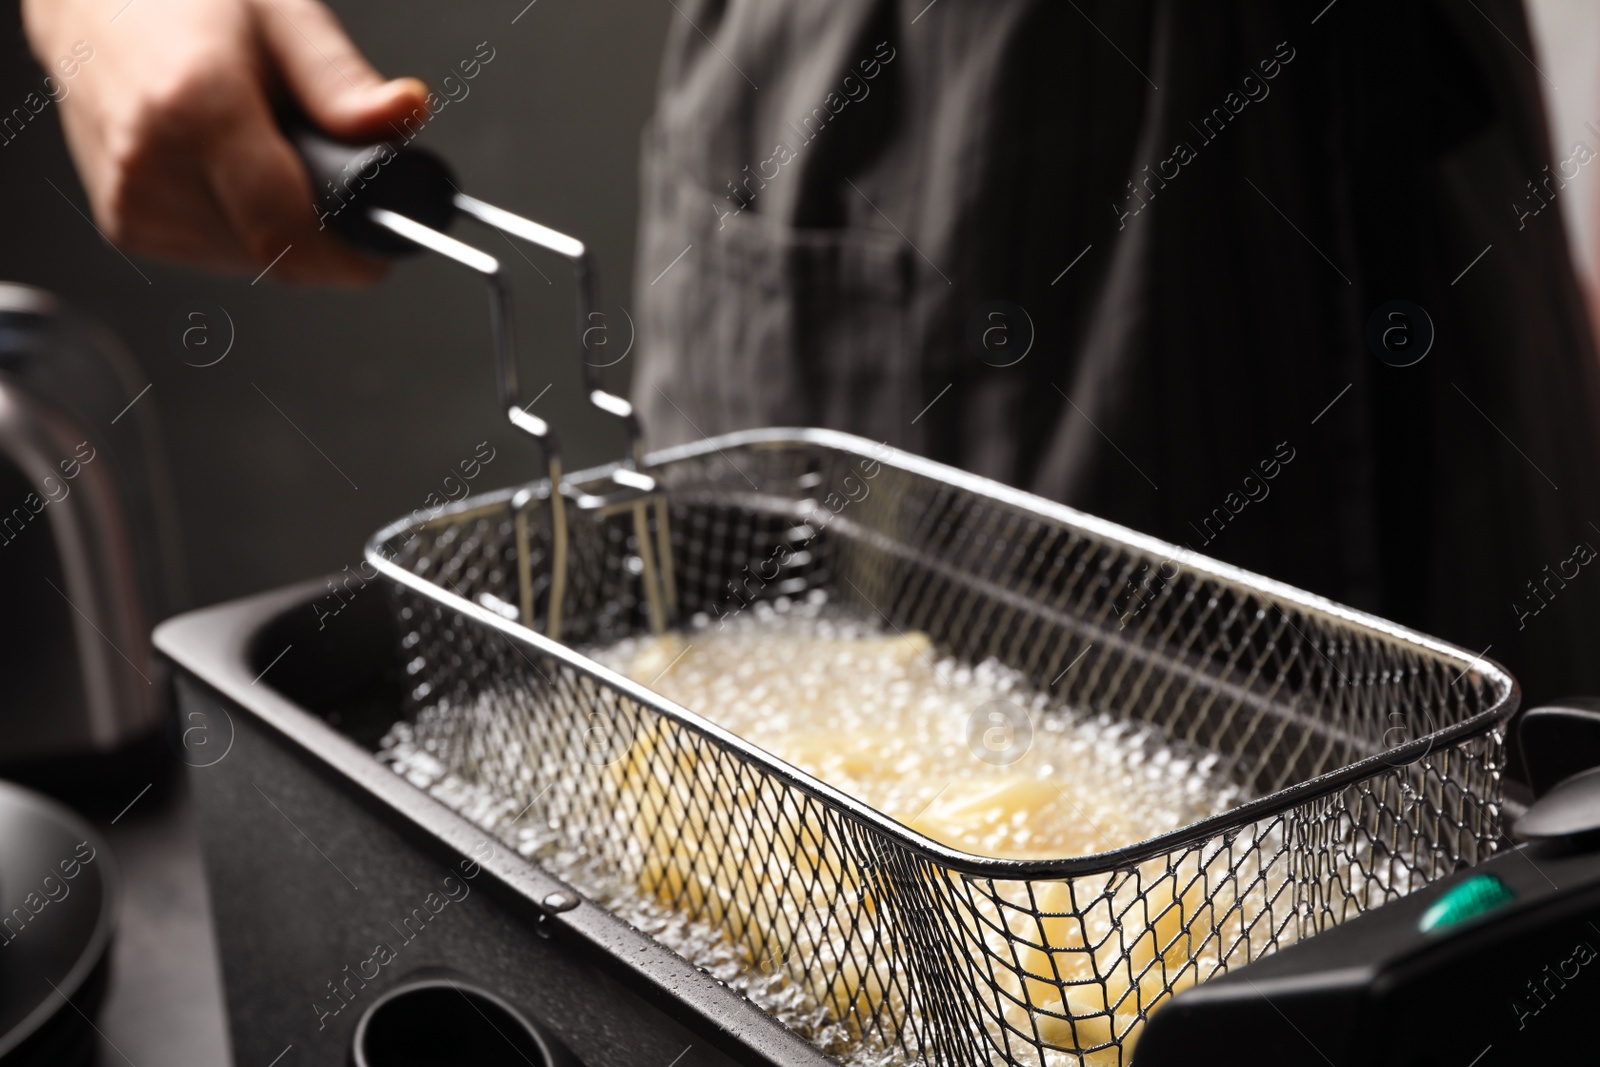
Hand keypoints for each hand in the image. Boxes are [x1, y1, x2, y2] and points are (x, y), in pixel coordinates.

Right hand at [22, 0, 428, 283]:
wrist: (90, 0)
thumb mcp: (280, 17)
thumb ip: (341, 82)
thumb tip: (404, 116)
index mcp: (192, 110)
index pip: (287, 231)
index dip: (348, 257)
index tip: (382, 252)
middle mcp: (150, 165)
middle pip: (278, 253)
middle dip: (322, 230)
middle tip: (323, 168)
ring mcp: (131, 201)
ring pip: (252, 261)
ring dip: (283, 229)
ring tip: (264, 155)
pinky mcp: (124, 224)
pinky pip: (218, 253)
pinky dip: (244, 226)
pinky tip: (229, 172)